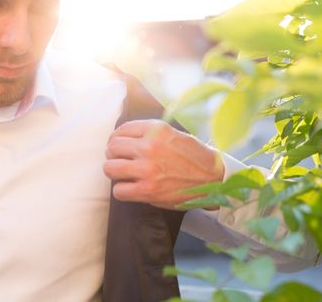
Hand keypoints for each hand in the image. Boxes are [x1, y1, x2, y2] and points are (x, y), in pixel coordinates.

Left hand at [103, 119, 223, 209]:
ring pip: (110, 168)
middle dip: (114, 155)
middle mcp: (149, 146)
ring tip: (123, 174)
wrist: (212, 179)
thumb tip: (123, 136)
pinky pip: (118, 190)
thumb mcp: (173, 133)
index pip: (122, 130)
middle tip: (120, 160)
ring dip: (114, 171)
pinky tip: (131, 188)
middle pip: (112, 147)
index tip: (118, 145)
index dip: (116, 138)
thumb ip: (149, 133)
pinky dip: (122, 190)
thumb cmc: (194, 156)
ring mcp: (147, 169)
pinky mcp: (147, 190)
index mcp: (156, 130)